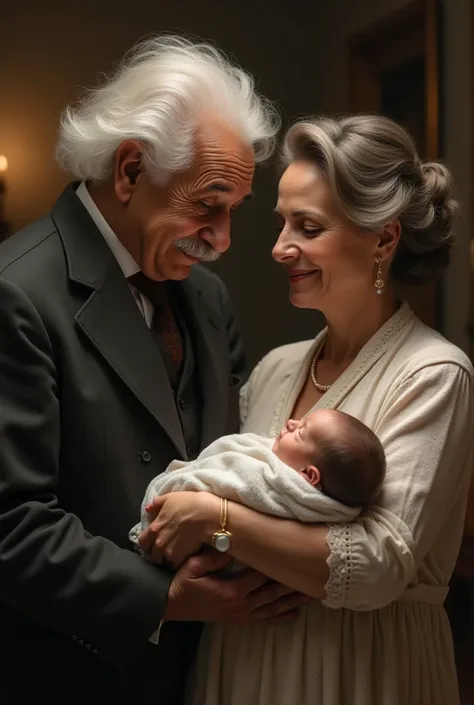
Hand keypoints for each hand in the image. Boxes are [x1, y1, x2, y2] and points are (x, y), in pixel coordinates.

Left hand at [139, 491, 219, 567]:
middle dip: (158, 554)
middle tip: (166, 550)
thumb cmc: (191, 504)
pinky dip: (179, 563)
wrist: (210, 516)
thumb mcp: (172, 498)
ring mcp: (168, 552)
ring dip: (168, 560)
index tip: (153, 543)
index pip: (142, 542)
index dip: (147, 544)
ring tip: (176, 555)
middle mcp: (158, 543)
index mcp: (154, 528)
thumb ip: (157, 503)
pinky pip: (175, 566)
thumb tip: (148, 508)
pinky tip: (184, 558)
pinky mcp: (180, 559)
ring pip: (163, 562)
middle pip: (153, 555)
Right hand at [164, 547, 311, 623]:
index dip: (277, 566)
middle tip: (313, 578)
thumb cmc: (182, 582)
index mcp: (232, 590)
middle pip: (273, 593)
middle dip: (293, 585)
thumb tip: (232, 544)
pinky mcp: (239, 620)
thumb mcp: (194, 565)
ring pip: (273, 608)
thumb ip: (214, 557)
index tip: (293, 557)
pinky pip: (264, 620)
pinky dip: (280, 618)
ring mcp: (241, 615)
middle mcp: (241, 605)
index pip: (261, 575)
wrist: (170, 605)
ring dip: (293, 601)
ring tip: (312, 596)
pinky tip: (294, 615)